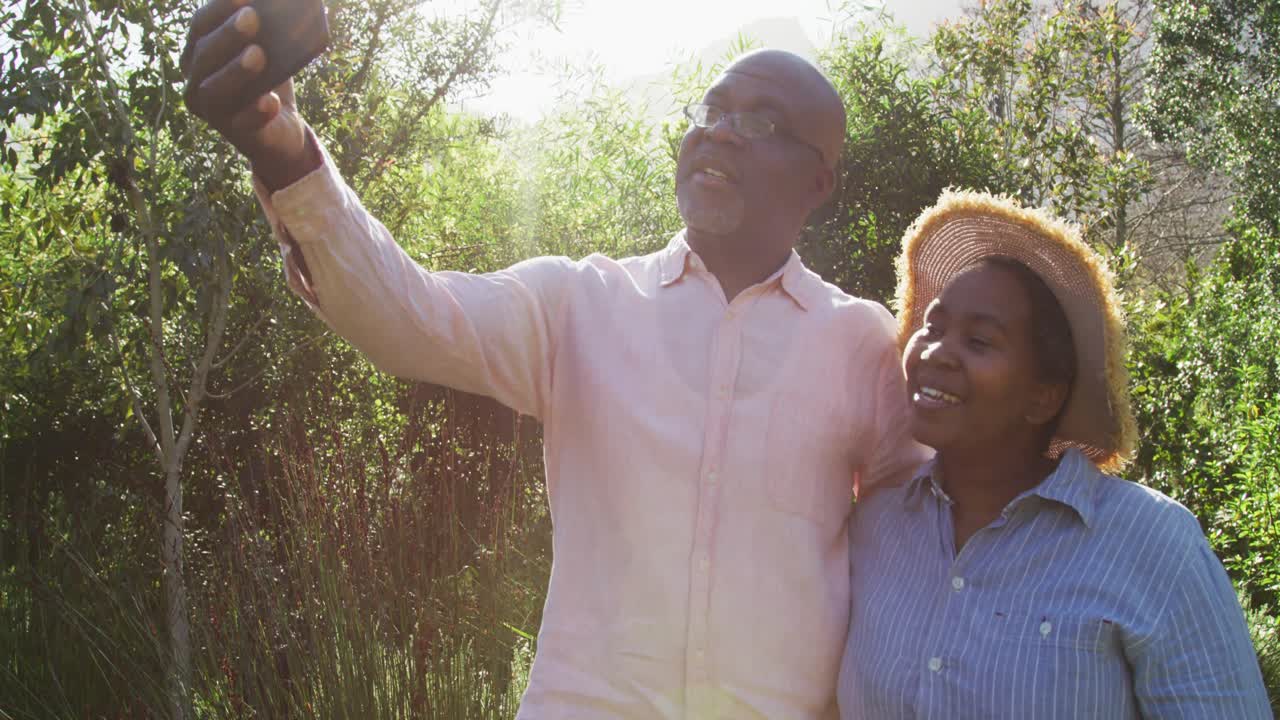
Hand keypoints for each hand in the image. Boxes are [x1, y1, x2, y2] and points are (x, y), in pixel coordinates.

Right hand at [181, 0, 316, 188]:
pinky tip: (271, 100)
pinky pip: (243, 123)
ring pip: (215, 90)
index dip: (217, 8)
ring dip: (237, 70)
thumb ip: (268, 29)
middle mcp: (196, 79)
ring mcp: (211, 110)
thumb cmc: (270, 77)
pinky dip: (257, 111)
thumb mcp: (270, 49)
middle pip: (205, 54)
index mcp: (199, 51)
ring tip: (259, 54)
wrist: (282, 125)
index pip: (201, 25)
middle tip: (252, 17)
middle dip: (228, 35)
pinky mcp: (235, 134)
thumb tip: (280, 5)